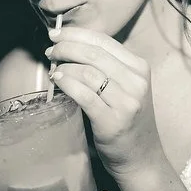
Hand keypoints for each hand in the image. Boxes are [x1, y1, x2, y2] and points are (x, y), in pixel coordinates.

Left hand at [45, 26, 165, 177]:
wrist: (141, 158)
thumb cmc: (128, 121)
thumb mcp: (126, 88)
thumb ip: (107, 68)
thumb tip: (70, 46)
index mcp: (139, 68)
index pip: (104, 41)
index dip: (76, 34)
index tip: (56, 33)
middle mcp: (136, 82)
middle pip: (94, 53)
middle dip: (66, 47)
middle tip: (50, 50)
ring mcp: (127, 102)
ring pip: (88, 72)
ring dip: (65, 66)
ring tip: (53, 70)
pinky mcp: (112, 121)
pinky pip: (85, 95)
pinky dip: (67, 84)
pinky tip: (57, 80)